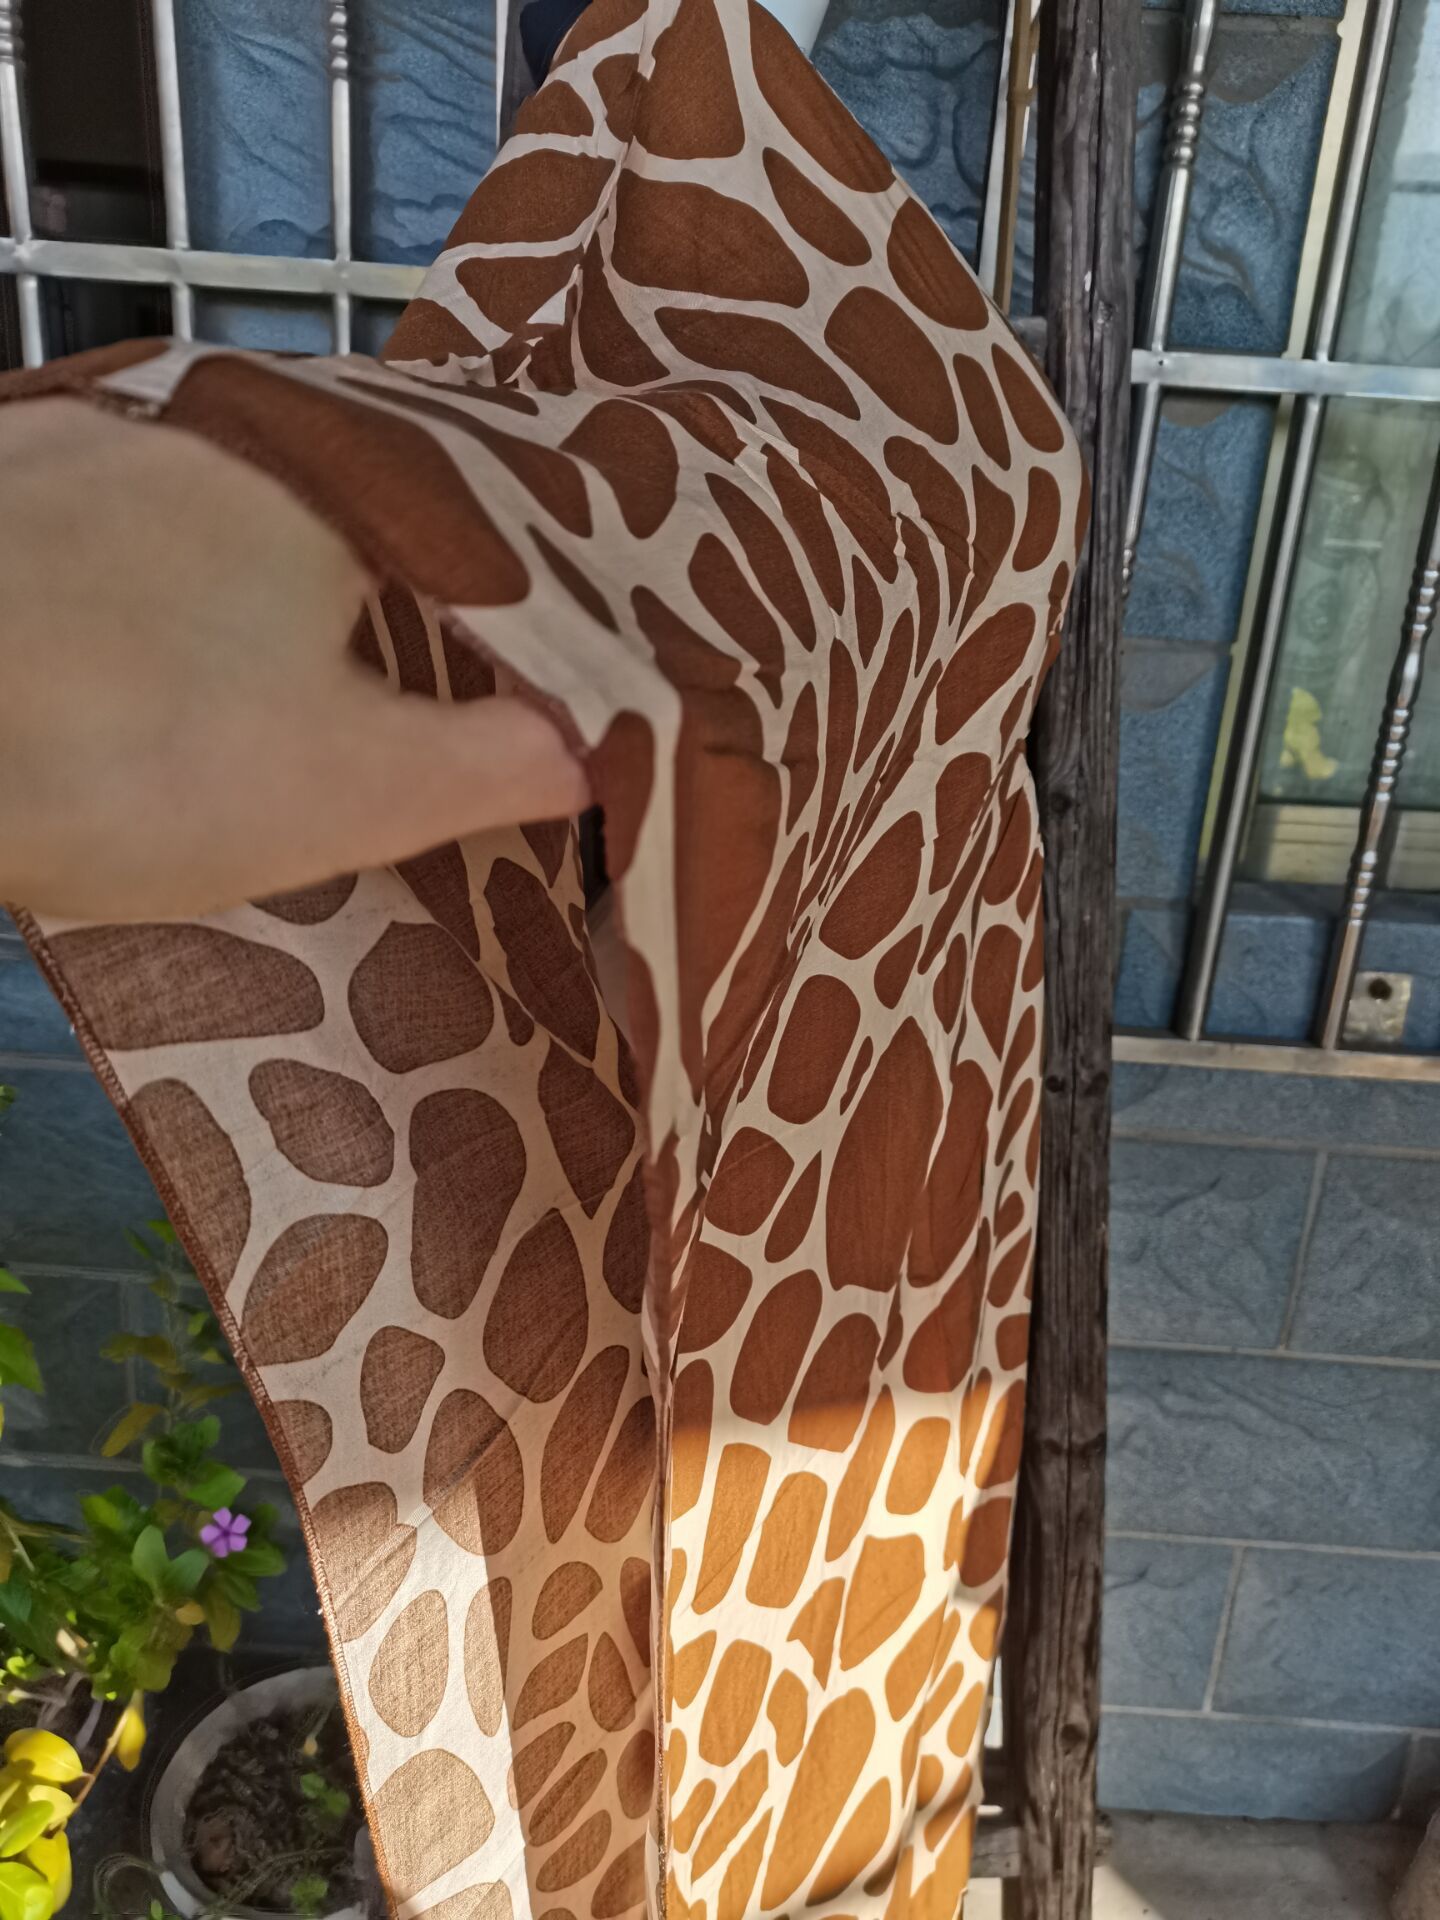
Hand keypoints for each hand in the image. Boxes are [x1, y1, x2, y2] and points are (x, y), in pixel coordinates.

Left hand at [0, 398, 587, 921]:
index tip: (597, 636)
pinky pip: (157, 512)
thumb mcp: (349, 789)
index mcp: (344, 483)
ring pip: (262, 495)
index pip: (501, 506)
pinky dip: (201, 567)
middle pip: (380, 490)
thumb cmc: (137, 750)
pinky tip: (187, 626)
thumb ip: (495, 762)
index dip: (556, 576)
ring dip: (314, 561)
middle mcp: (232, 428)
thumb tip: (608, 741)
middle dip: (433, 568)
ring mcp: (109, 444)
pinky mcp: (19, 486)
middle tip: (475, 655)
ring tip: (344, 645)